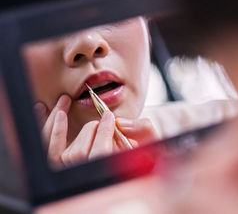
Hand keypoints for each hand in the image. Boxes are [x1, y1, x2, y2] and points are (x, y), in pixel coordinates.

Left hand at [34, 95, 156, 167]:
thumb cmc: (144, 146)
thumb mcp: (151, 138)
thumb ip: (142, 129)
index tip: (109, 117)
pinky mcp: (60, 164)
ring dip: (56, 124)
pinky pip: (48, 150)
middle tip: (103, 119)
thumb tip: (120, 122)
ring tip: (63, 101)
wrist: (135, 154)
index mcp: (110, 172)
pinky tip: (46, 110)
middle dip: (91, 130)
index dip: (104, 132)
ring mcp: (71, 172)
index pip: (101, 154)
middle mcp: (86, 176)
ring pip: (55, 152)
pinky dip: (47, 130)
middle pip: (79, 153)